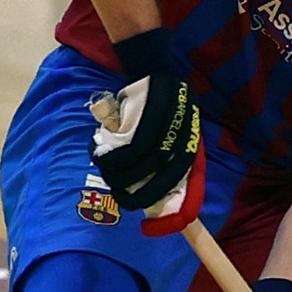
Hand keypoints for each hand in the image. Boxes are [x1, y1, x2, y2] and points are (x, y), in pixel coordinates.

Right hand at [88, 70, 201, 229]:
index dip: (173, 204)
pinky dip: (112, 158)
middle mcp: (179, 137)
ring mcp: (162, 129)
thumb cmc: (164, 104)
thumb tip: (165, 187)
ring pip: (140, 165)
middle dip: (142, 196)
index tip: (154, 224)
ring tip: (112, 180)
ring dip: (122, 178)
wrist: (152, 67)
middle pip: (162, 177)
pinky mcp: (142, 118)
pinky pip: (126, 147)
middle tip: (126, 203)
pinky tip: (102, 159)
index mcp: (189, 142)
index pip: (185, 179)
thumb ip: (173, 155)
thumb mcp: (177, 129)